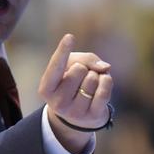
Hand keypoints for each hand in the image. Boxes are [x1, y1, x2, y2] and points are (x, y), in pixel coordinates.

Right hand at [38, 34, 113, 152]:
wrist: (79, 115)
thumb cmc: (72, 83)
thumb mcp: (71, 67)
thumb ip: (85, 59)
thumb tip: (104, 68)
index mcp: (46, 88)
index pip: (56, 66)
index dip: (63, 51)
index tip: (69, 36)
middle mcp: (57, 102)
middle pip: (79, 69)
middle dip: (84, 67)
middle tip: (81, 77)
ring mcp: (75, 112)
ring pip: (93, 78)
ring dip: (96, 75)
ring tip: (90, 83)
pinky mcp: (92, 116)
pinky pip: (104, 90)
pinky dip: (107, 81)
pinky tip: (102, 84)